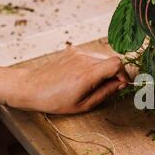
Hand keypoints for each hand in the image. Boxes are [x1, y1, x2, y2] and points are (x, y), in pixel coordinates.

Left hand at [12, 49, 129, 113]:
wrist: (31, 87)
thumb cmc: (54, 100)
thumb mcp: (84, 104)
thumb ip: (106, 93)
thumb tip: (121, 85)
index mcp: (87, 74)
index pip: (117, 64)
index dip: (123, 75)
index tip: (120, 85)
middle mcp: (84, 59)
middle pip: (112, 60)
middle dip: (115, 74)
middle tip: (107, 87)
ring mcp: (78, 52)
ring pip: (103, 57)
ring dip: (105, 69)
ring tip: (93, 83)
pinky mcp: (73, 50)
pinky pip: (92, 56)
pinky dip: (94, 65)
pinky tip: (83, 76)